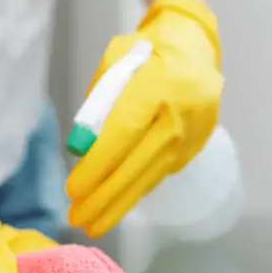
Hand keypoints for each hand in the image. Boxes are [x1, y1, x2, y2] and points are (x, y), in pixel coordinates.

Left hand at [66, 0, 222, 237]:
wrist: (197, 48)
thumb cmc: (148, 50)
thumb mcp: (117, 58)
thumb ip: (100, 100)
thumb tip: (81, 146)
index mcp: (159, 84)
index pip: (124, 132)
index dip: (98, 165)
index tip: (74, 189)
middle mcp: (177, 115)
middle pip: (136, 164)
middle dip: (103, 196)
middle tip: (75, 218)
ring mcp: (188, 137)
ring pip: (147, 178)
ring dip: (117, 205)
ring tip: (90, 223)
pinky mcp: (190, 150)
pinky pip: (156, 176)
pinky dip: (133, 193)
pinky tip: (114, 208)